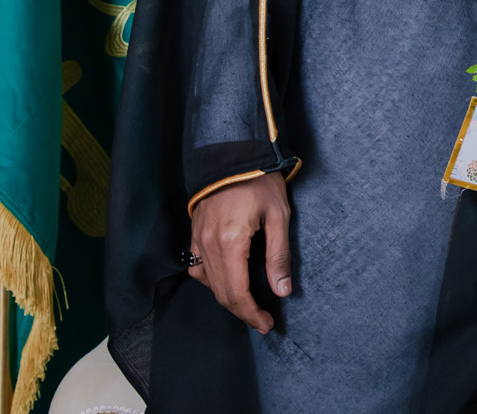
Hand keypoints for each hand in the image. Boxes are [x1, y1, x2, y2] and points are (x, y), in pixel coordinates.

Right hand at [187, 173, 291, 332]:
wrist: (233, 152)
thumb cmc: (260, 180)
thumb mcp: (279, 215)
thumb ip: (278, 256)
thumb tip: (282, 291)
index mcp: (230, 241)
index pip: (236, 292)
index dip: (251, 314)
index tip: (267, 324)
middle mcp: (208, 244)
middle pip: (221, 293)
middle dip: (242, 311)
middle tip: (262, 321)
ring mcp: (197, 238)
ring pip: (208, 283)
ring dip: (227, 298)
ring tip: (249, 304)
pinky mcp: (194, 232)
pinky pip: (198, 266)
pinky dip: (211, 280)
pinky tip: (227, 279)